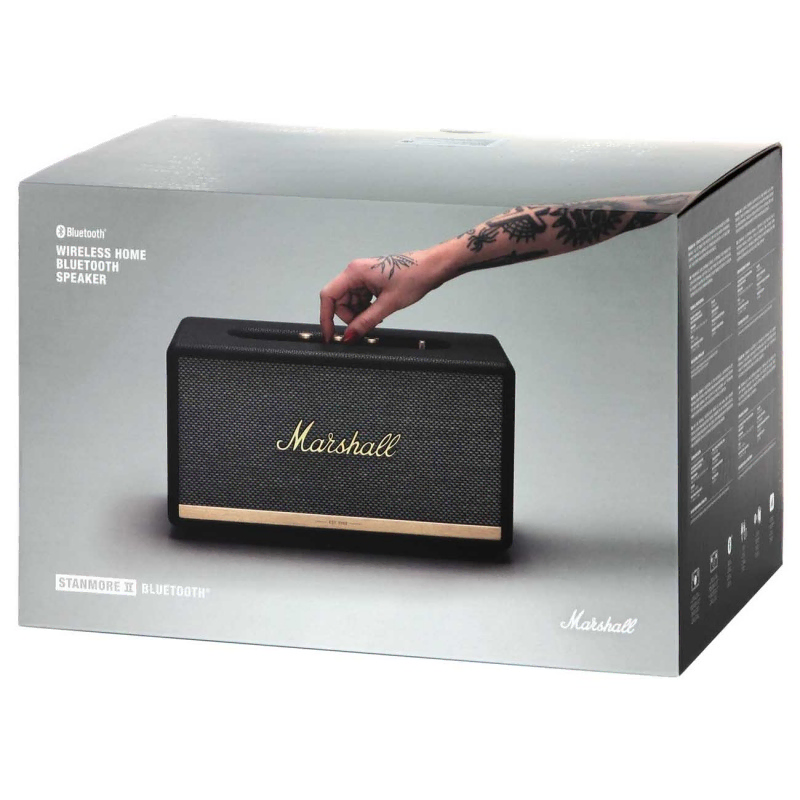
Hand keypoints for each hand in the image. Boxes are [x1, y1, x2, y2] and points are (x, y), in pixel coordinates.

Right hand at [319, 246, 454, 342]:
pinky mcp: (371, 280)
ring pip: (349, 302)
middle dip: (348, 318)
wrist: (432, 268)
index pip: (328, 296)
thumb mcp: (388, 304)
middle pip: (339, 301)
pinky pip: (360, 299)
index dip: (326, 318)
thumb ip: (366, 322)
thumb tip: (349, 336)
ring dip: (359, 314)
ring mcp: (363, 276)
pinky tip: (379, 313)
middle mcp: (355, 272)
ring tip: (377, 318)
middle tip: (365, 327)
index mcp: (355, 272)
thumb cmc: (413, 277)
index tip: (330, 335)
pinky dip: (365, 309)